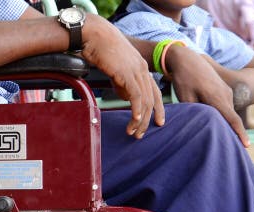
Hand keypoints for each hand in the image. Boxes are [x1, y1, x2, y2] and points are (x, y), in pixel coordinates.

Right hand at [81, 15, 163, 137]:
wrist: (95, 36)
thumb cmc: (101, 50)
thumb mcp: (115, 69)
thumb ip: (122, 83)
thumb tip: (125, 97)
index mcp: (141, 68)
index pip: (155, 92)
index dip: (158, 109)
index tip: (158, 122)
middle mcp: (142, 70)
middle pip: (152, 100)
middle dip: (148, 120)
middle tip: (140, 134)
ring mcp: (136, 72)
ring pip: (145, 101)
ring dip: (140, 120)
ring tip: (133, 132)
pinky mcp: (128, 74)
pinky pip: (137, 97)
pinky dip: (137, 111)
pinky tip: (134, 121)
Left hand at [166, 46, 249, 145]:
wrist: (187, 59)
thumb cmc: (184, 79)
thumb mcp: (186, 99)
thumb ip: (196, 114)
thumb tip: (202, 125)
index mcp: (218, 98)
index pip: (232, 119)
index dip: (239, 133)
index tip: (246, 146)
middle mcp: (226, 95)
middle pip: (230, 119)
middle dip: (230, 133)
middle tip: (226, 149)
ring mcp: (226, 91)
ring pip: (225, 113)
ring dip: (222, 123)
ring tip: (216, 136)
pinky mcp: (223, 90)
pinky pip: (223, 107)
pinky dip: (219, 115)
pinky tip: (211, 121)